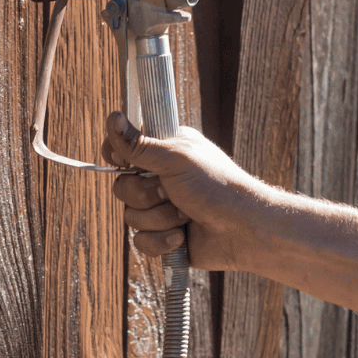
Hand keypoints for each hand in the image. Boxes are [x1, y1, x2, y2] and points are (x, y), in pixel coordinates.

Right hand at [101, 112, 276, 272]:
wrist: (244, 231)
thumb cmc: (217, 187)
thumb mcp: (175, 159)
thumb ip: (139, 144)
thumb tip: (112, 116)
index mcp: (164, 150)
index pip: (123, 148)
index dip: (118, 157)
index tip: (127, 162)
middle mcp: (160, 177)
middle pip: (122, 186)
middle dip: (147, 196)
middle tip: (172, 192)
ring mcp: (161, 207)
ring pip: (130, 216)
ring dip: (159, 219)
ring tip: (185, 215)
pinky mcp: (163, 235)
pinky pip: (140, 240)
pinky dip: (160, 241)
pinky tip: (182, 236)